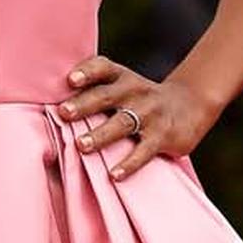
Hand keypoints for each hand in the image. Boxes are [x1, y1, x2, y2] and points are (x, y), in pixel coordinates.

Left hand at [57, 55, 216, 181]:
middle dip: (85, 104)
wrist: (189, 105)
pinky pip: (144, 151)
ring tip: (81, 145)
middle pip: (108, 96)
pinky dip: (129, 163)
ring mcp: (150, 114)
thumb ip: (95, 90)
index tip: (71, 79)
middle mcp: (135, 92)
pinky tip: (114, 175)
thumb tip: (52, 106)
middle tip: (64, 113)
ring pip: (123, 123)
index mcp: (122, 78)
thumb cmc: (141, 98)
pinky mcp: (162, 137)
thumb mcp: (123, 86)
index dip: (88, 72)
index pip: (104, 68)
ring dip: (101, 134)